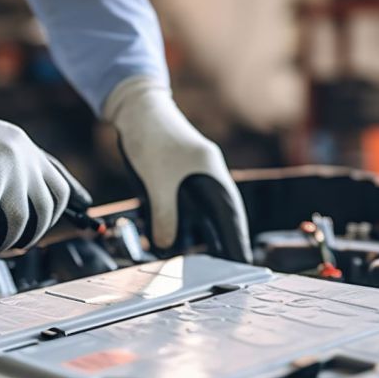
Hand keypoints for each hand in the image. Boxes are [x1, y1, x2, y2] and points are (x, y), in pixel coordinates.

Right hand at [0, 101, 89, 252]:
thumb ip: (19, 163)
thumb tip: (41, 196)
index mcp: (24, 147)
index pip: (60, 186)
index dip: (65, 210)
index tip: (76, 219)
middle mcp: (18, 162)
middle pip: (46, 212)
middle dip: (35, 232)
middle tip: (21, 241)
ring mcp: (0, 180)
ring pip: (19, 228)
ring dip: (6, 242)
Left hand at [104, 76, 251, 262]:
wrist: (135, 107)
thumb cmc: (150, 137)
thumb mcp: (155, 183)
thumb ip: (164, 216)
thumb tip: (167, 246)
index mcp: (212, 175)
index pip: (230, 218)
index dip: (237, 242)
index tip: (243, 263)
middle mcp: (208, 177)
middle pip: (223, 218)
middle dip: (226, 244)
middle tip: (230, 270)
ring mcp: (195, 178)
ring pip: (205, 214)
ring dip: (204, 236)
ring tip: (207, 262)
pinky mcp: (180, 179)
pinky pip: (189, 208)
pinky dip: (185, 224)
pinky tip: (177, 240)